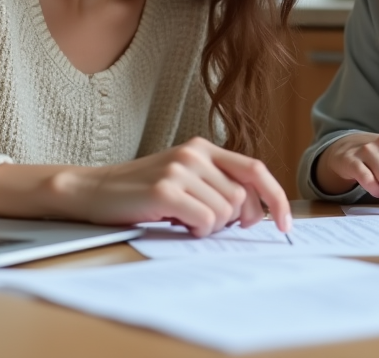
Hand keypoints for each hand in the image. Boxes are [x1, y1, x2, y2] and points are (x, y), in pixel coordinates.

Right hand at [0, 137, 290, 237]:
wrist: (92, 190)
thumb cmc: (140, 191)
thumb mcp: (183, 177)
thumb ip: (216, 184)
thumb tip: (255, 213)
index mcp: (203, 147)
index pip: (256, 169)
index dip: (276, 198)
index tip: (285, 223)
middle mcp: (195, 153)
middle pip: (242, 198)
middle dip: (232, 221)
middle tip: (206, 223)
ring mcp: (180, 169)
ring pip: (225, 212)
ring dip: (208, 227)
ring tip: (182, 220)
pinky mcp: (166, 189)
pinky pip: (205, 221)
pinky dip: (196, 231)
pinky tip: (176, 224)